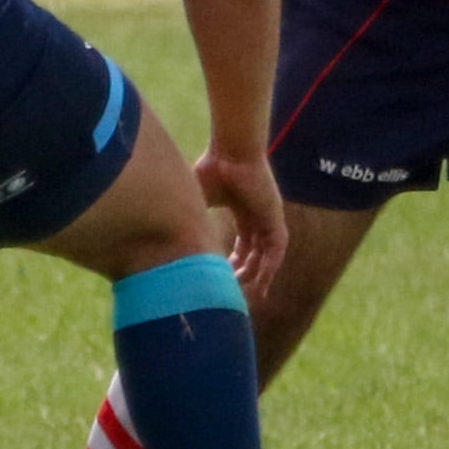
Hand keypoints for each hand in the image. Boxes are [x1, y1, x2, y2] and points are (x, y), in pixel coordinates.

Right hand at [194, 148, 286, 298]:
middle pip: (255, 253)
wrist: (230, 153)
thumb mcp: (198, 200)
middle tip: (231, 291)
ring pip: (266, 256)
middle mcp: (257, 215)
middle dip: (244, 274)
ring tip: (243, 295)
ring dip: (256, 276)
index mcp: (242, 209)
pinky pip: (276, 252)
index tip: (224, 278)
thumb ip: (193, 217)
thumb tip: (172, 236)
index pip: (243, 244)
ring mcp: (269, 218)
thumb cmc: (211, 169)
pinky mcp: (276, 219)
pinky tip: (259, 285)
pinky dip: (268, 269)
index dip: (235, 263)